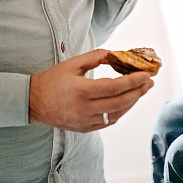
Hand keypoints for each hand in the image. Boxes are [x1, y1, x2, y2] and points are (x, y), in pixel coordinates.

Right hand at [28, 49, 153, 132]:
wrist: (32, 102)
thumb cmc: (53, 79)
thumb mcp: (72, 64)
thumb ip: (95, 57)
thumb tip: (117, 54)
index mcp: (81, 91)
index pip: (114, 87)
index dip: (133, 82)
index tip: (147, 75)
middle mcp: (83, 109)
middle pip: (120, 103)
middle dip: (138, 92)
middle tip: (150, 82)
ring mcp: (84, 121)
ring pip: (116, 115)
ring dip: (131, 102)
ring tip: (141, 91)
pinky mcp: (84, 129)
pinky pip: (108, 122)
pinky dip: (120, 112)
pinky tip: (126, 102)